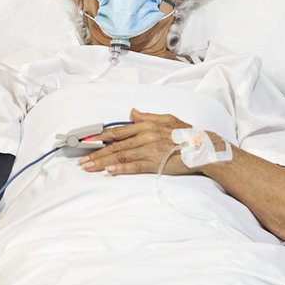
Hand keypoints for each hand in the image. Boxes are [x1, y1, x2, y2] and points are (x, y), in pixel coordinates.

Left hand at [79, 109, 206, 175]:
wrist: (202, 147)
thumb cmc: (186, 134)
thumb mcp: (166, 119)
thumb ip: (146, 116)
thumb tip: (132, 113)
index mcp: (146, 125)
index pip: (117, 132)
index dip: (99, 137)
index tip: (86, 141)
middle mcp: (145, 136)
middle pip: (115, 146)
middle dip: (96, 153)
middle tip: (81, 160)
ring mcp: (149, 150)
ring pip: (121, 156)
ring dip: (103, 162)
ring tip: (88, 167)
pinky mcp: (155, 162)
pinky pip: (135, 166)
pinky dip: (121, 169)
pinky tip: (109, 172)